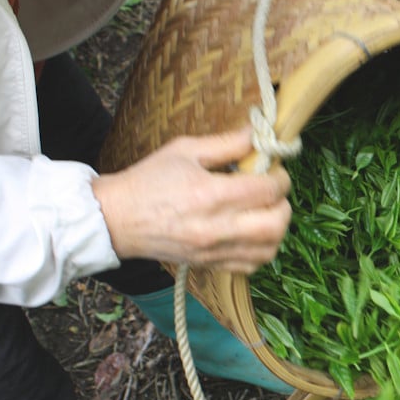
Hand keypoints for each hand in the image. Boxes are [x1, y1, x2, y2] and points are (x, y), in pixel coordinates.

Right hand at [93, 128, 290, 273]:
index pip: (268, 189)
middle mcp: (217, 227)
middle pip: (276, 223)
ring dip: (277, 228)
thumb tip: (257, 134)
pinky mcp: (211, 265)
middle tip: (272, 192)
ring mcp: (215, 251)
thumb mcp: (184, 150)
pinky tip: (253, 232)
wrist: (116, 219)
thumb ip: (226, 143)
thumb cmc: (148, 181)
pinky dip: (263, 250)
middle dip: (283, 204)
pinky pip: (253, 265)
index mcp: (211, 194)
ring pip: (270, 248)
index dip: (280, 176)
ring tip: (264, 211)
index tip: (273, 169)